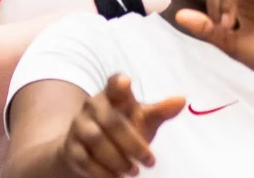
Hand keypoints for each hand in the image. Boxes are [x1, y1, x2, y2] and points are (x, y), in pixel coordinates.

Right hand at [58, 74, 185, 177]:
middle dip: (132, 143)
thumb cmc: (123, 127)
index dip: (118, 83)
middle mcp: (93, 107)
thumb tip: (182, 100)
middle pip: (111, 121)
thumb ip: (160, 111)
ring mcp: (79, 126)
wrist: (86, 147)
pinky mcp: (71, 147)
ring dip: (117, 159)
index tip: (126, 83)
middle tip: (150, 161)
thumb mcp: (142, 118)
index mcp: (112, 96)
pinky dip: (101, 171)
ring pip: (96, 140)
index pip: (114, 83)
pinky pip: (84, 159)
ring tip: (134, 171)